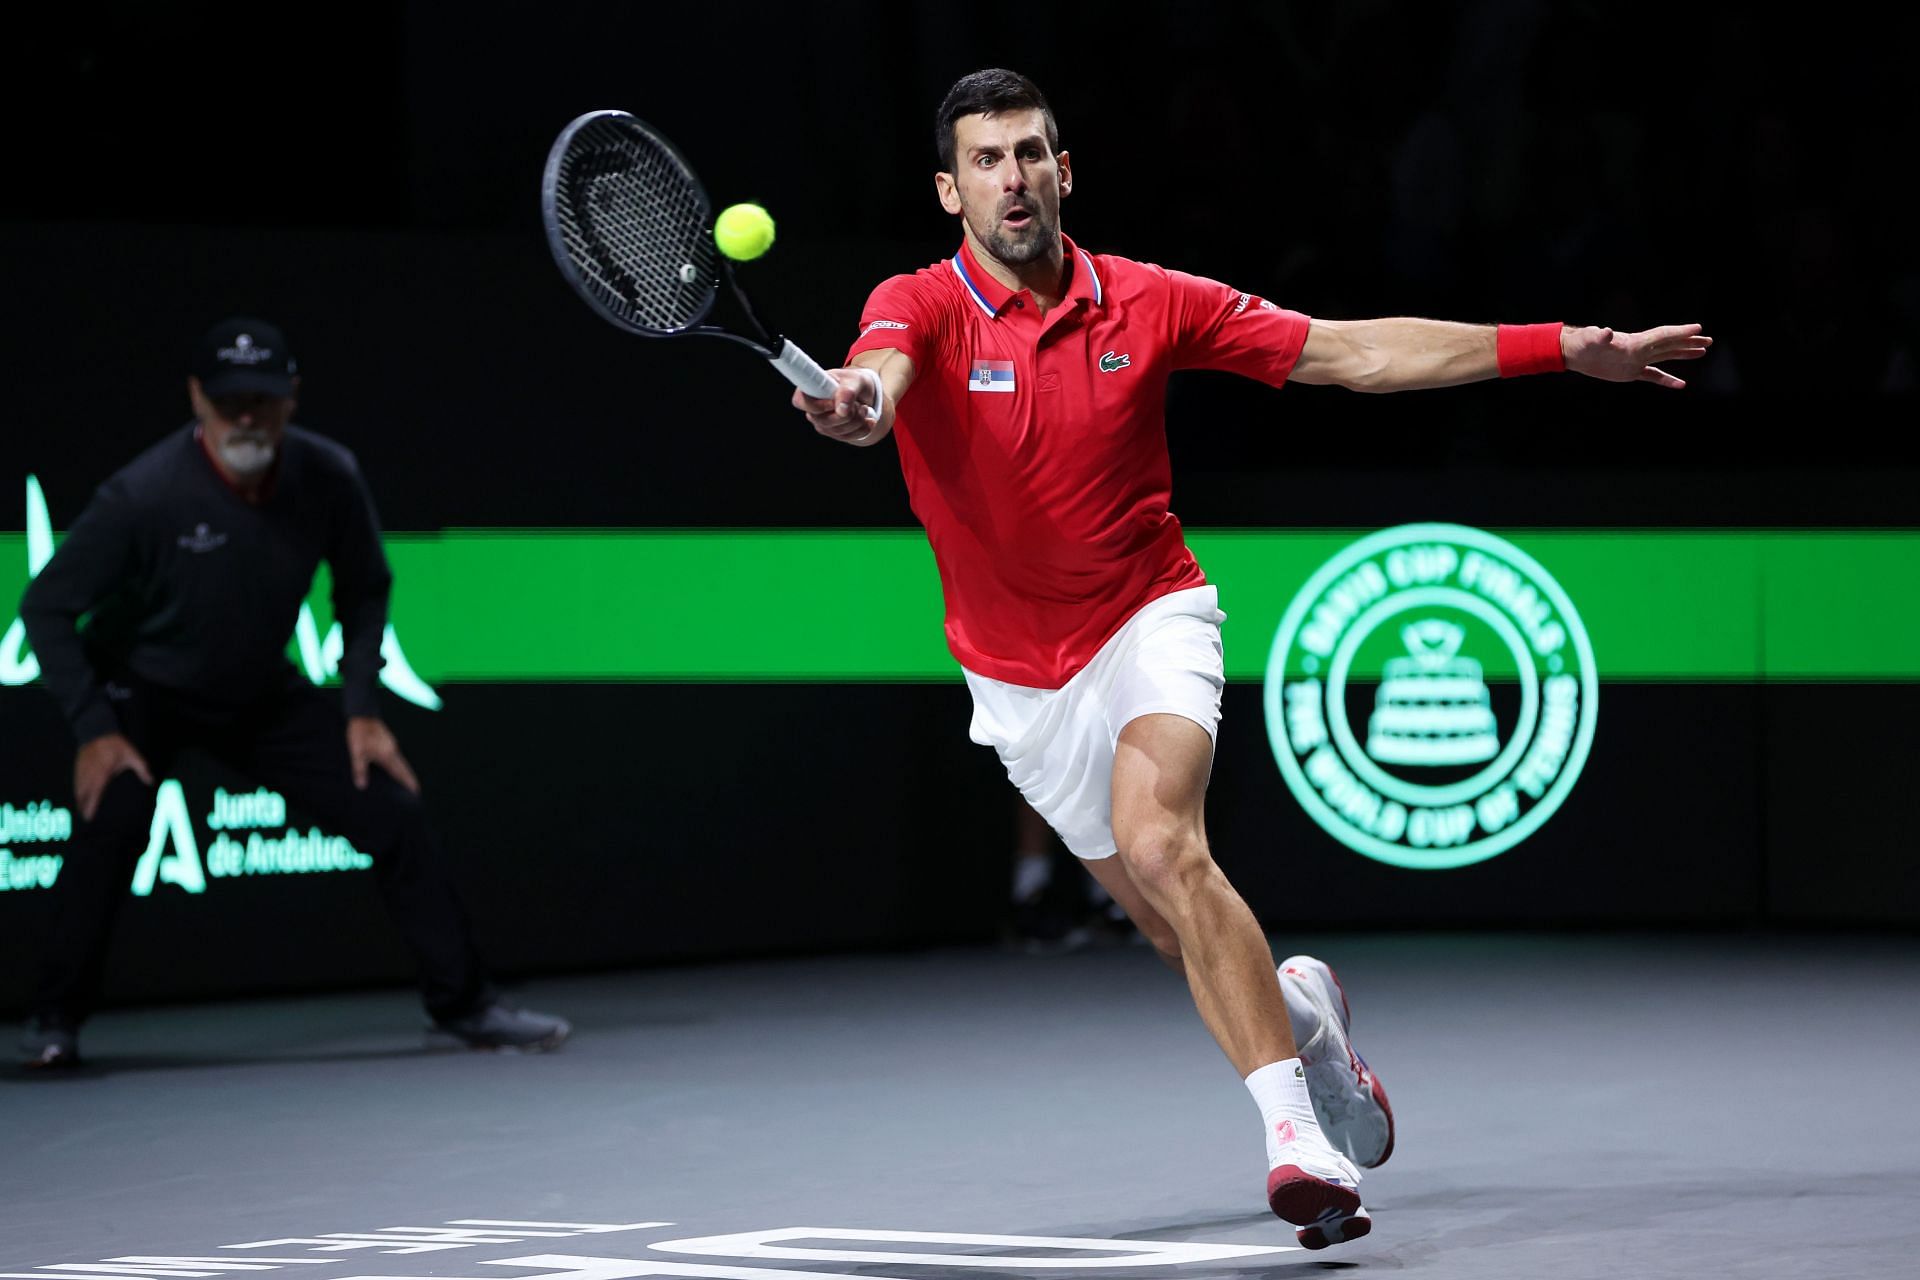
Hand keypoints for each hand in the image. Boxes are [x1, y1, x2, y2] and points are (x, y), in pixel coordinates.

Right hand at [74, 733, 153, 822]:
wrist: (98, 729)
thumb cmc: (116, 744)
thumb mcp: (132, 756)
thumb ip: (142, 769)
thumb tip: (151, 782)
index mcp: (102, 774)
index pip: (95, 795)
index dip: (91, 807)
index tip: (89, 817)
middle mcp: (89, 774)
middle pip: (83, 795)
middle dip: (83, 807)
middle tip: (85, 818)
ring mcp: (82, 770)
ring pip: (77, 789)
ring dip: (79, 799)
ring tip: (81, 809)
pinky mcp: (78, 765)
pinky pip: (75, 781)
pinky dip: (76, 789)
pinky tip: (79, 794)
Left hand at [347, 715, 419, 793]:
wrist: (363, 715)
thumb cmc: (360, 734)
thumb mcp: (357, 753)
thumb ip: (360, 770)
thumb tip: (362, 786)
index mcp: (387, 755)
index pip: (401, 772)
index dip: (408, 782)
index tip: (416, 791)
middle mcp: (393, 751)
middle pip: (404, 768)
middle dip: (409, 779)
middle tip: (414, 790)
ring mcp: (392, 745)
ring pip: (401, 762)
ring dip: (404, 772)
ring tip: (405, 782)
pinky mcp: (389, 742)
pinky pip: (397, 757)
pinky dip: (398, 765)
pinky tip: (393, 768)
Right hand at [792, 367, 882, 444]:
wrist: (865, 394)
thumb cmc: (855, 382)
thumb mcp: (855, 380)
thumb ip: (848, 391)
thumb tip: (842, 410)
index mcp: (810, 389)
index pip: (800, 401)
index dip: (817, 406)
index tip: (834, 402)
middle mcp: (812, 409)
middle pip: (824, 421)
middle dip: (847, 414)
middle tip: (858, 403)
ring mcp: (822, 423)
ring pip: (838, 431)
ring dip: (857, 420)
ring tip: (863, 407)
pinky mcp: (834, 433)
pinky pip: (849, 437)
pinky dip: (863, 428)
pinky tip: (869, 419)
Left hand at [1562, 323, 1712, 389]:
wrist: (1575, 353)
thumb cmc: (1583, 343)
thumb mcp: (1591, 339)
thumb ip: (1600, 336)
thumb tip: (1605, 331)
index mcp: (1635, 341)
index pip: (1662, 335)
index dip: (1680, 331)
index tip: (1698, 328)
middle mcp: (1640, 349)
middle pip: (1670, 344)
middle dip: (1689, 342)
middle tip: (1708, 340)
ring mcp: (1637, 360)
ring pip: (1666, 357)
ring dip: (1684, 354)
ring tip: (1702, 351)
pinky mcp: (1631, 372)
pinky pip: (1653, 376)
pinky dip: (1667, 380)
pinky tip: (1681, 384)